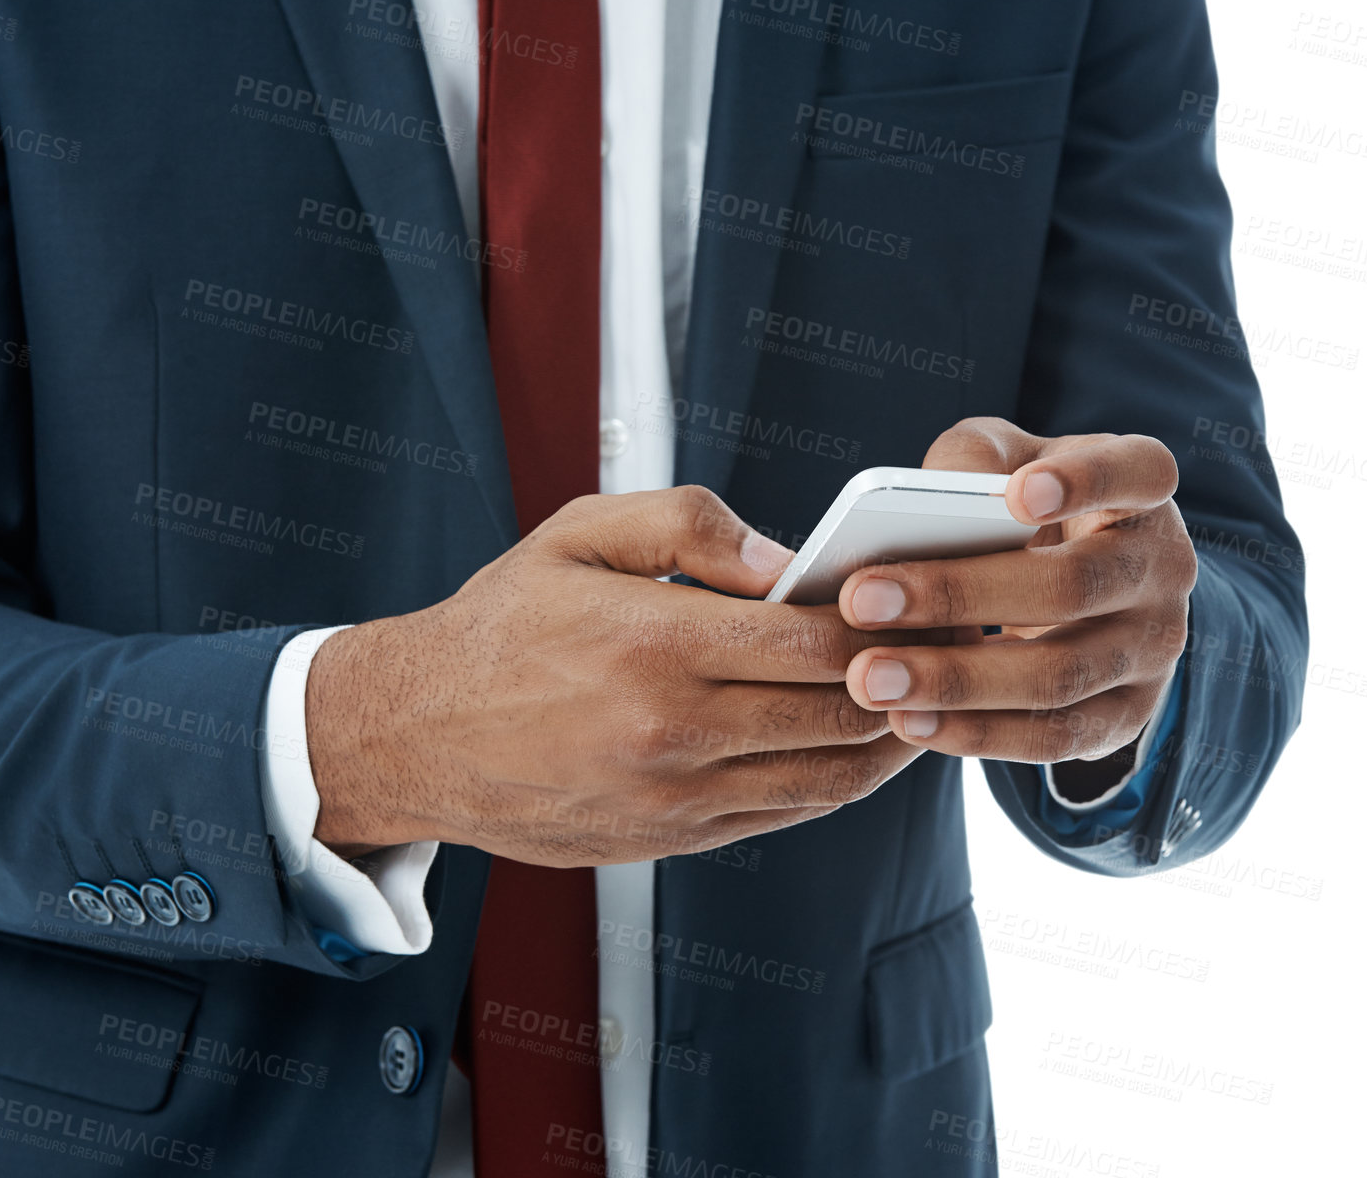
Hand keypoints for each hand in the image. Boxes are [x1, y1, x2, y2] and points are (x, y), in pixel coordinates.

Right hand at [306, 487, 941, 865]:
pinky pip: (783, 814)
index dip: (886, 625)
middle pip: (840, 714)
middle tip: (946, 648)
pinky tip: (849, 745)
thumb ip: (689, 525)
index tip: (919, 603)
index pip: (817, 643)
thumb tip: (785, 559)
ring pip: (827, 779)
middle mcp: (674, 732)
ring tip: (917, 699)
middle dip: (906, 680)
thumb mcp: (577, 534)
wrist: (420, 734)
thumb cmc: (501, 624)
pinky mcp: (669, 839)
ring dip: (887, 741)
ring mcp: (675, 799)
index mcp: (656, 645)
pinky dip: (833, 781)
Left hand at [839, 418, 1195, 776]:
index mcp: (1141, 489)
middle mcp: (1163, 569)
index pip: (1137, 472)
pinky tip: (909, 722)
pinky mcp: (1125, 717)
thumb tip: (929, 492)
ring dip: (955, 681)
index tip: (1016, 496)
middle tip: (861, 601)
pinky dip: (977, 734)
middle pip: (1072, 586)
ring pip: (1059, 675)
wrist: (1081, 593)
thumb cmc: (1026, 507)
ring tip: (870, 680)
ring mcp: (1152, 650)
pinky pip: (1053, 738)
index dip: (1085, 481)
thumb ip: (974, 459)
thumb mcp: (1009, 462)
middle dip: (958, 596)